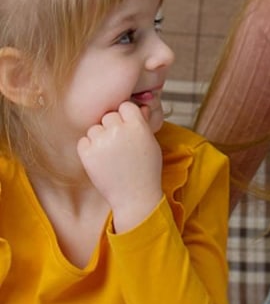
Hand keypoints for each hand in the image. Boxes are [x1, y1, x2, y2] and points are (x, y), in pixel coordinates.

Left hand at [77, 102, 162, 232]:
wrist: (136, 197)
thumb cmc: (146, 172)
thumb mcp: (151, 144)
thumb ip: (143, 123)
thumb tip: (141, 106)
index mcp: (137, 126)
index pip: (125, 106)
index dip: (126, 118)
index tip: (129, 130)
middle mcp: (119, 130)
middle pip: (108, 116)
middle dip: (112, 128)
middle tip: (121, 146)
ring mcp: (101, 141)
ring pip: (94, 128)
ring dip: (100, 139)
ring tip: (112, 157)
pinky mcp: (87, 153)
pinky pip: (84, 141)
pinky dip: (90, 150)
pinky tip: (103, 161)